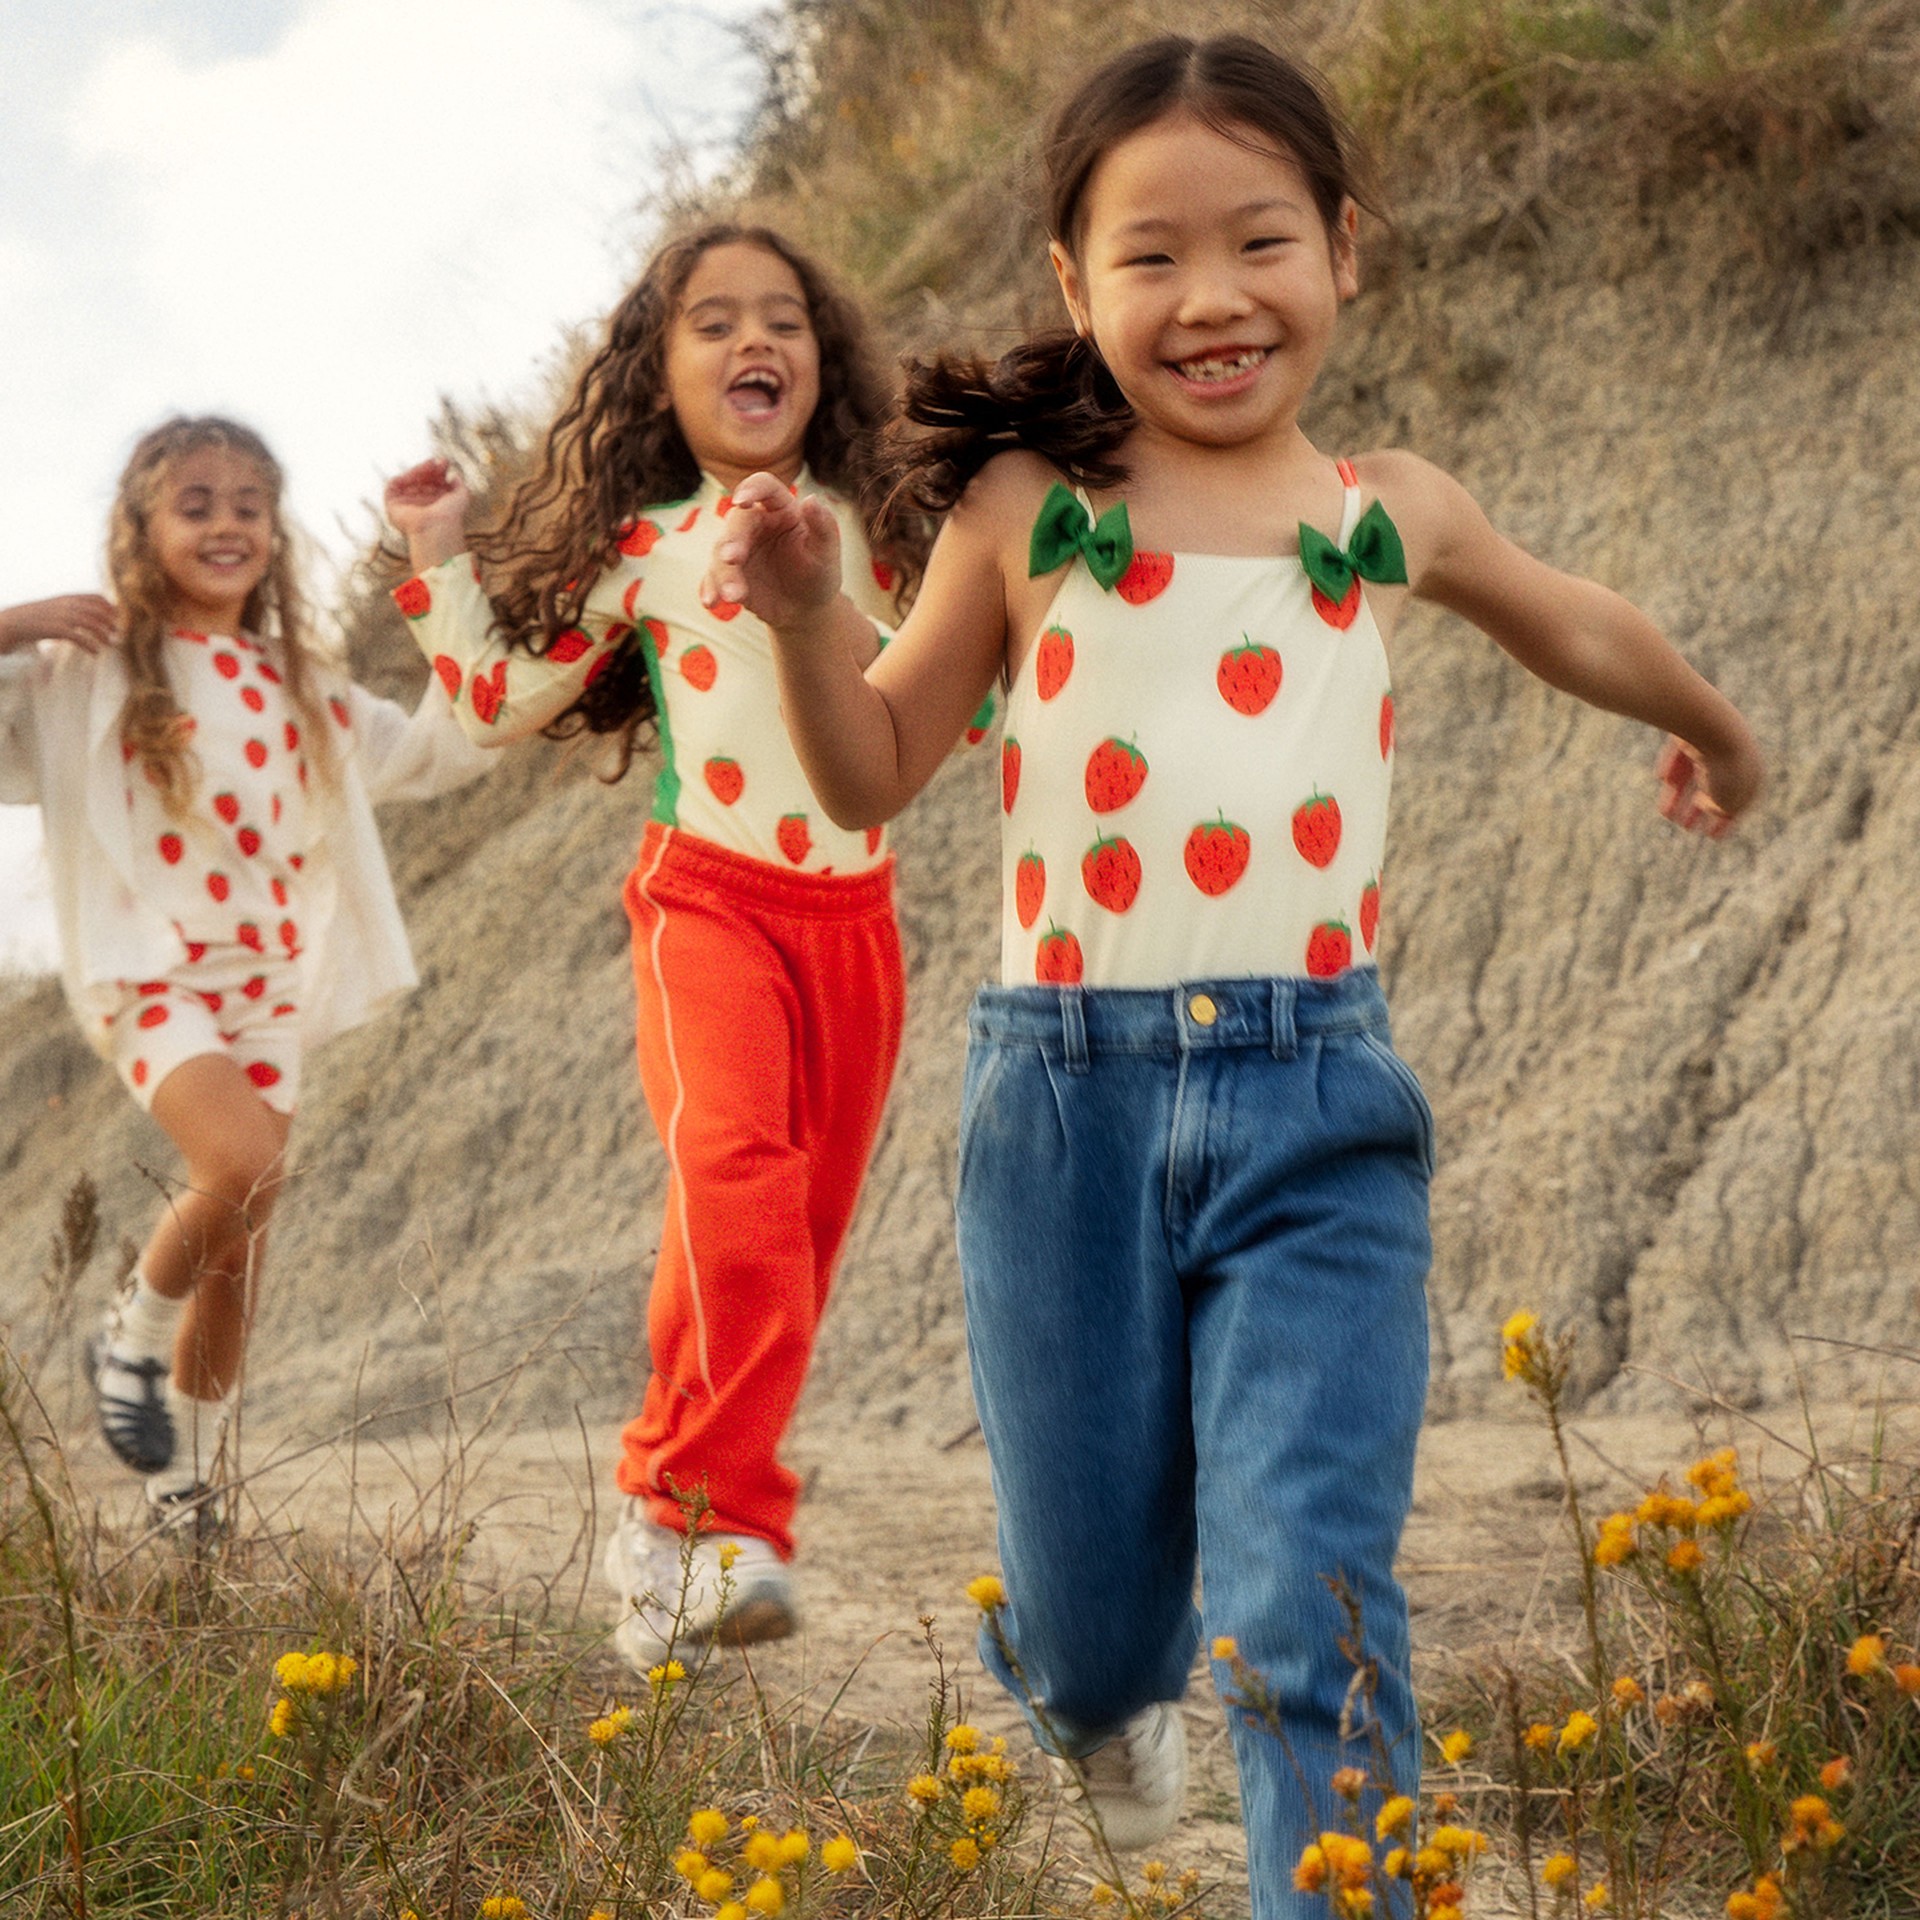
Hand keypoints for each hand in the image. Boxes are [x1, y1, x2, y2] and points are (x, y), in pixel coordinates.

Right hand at [0, 593, 118, 654]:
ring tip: (109, 644)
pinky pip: (79, 637)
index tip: (116, 616)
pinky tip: (96, 652)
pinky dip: (90, 645)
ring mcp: (62, 616)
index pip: (94, 597)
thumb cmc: (36, 618)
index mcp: (67, 598)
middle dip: (110, 621)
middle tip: (116, 632)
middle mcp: (66, 605)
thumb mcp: (56, 608)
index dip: (109, 606)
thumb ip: (72, 608)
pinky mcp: (56, 629)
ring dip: (103, 634)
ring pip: (91, 623)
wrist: (14, 622)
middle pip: (97, 611)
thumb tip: (90, 616)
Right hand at [383, 458, 471, 569]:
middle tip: (439, 462)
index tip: (445, 463)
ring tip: (431, 464)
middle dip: (430, 470)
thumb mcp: (461, 498)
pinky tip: (419, 470)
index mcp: (433, 508)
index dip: (438, 473)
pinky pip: (394, 485)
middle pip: (420, 482)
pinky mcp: (392, 505)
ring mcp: (405, 506)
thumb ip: (459, 486)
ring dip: (419, 470)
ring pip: (408, 481)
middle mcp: (418, 508)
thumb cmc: (451, 516)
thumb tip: (455, 476)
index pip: (432, 486)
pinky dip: (406, 475)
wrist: (438, 527)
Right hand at [702, 471, 844, 636]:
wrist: (805, 609)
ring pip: (720, 551)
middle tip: (733, 559)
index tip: (743, 500)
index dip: (752, 489)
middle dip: (732, 540)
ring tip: (735, 597)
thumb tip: (812, 499)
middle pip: (737, 521)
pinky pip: (712, 576)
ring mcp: (738, 547)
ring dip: (723, 573)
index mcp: (781, 508)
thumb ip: (823, 527)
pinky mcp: (726, 571)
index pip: (764, 487)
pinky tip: (710, 601)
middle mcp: (755, 522)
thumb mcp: (827, 553)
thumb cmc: (819, 574)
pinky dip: (709, 588)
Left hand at [1657, 730, 1762, 837]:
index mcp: (1753, 772)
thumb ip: (1722, 809)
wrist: (1712, 725)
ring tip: (1666, 815)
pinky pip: (1680, 751)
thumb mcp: (1726, 800)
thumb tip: (1712, 808)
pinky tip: (1661, 777)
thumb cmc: (1723, 767)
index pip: (1740, 801)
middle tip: (1687, 828)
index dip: (1725, 820)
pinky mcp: (1692, 727)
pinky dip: (1672, 766)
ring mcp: (1714, 739)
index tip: (1713, 837)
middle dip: (1701, 809)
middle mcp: (1736, 753)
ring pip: (1694, 771)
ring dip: (1680, 796)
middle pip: (1715, 786)